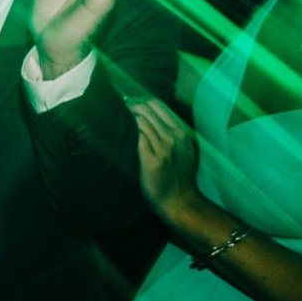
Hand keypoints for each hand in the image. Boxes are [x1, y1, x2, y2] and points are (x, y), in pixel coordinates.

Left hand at [129, 99, 204, 229]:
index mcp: (183, 133)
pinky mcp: (152, 159)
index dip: (142, 100)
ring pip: (142, 120)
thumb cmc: (178, 177)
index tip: (129, 99)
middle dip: (132, 103)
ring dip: (128, 115)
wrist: (179, 201)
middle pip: (149, 109)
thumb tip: (154, 119)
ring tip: (117, 114)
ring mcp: (164, 148)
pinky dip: (128, 129)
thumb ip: (173, 134)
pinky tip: (120, 129)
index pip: (160, 107)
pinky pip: (138, 136)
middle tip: (119, 104)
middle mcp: (174, 137)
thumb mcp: (184, 151)